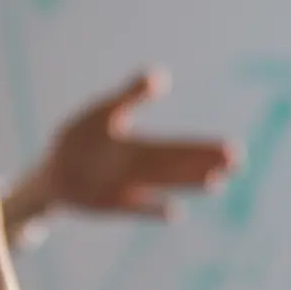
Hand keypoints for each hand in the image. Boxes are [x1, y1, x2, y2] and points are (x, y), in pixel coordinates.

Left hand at [12, 71, 236, 228]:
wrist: (52, 174)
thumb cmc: (77, 139)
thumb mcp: (102, 112)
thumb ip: (130, 96)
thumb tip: (161, 76)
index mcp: (141, 146)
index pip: (179, 147)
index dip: (204, 148)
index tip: (231, 147)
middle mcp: (140, 169)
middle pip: (178, 166)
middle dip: (206, 163)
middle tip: (238, 162)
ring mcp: (129, 189)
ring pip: (164, 185)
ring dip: (189, 183)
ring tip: (218, 182)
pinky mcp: (112, 205)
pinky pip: (136, 208)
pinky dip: (152, 210)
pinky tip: (176, 214)